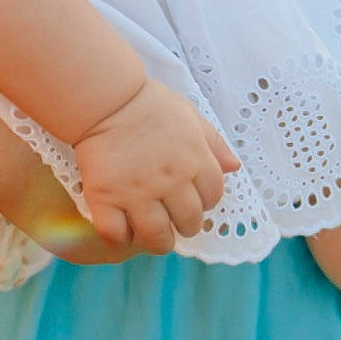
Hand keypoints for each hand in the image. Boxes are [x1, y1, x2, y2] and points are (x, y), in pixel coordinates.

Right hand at [72, 79, 239, 252]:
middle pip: (189, 221)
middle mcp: (171, 179)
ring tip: (153, 236)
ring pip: (157, 237)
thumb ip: (214, 143)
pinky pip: (116, 235)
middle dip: (186, 225)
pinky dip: (119, 240)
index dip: (206, 201)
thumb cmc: (149, 104)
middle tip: (175, 220)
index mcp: (194, 158)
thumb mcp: (189, 115)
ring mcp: (138, 191)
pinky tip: (121, 233)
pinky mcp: (106, 197)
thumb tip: (234, 167)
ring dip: (158, 241)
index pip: (213, 196)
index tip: (195, 199)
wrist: (106, 98)